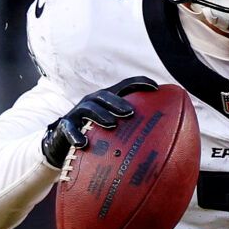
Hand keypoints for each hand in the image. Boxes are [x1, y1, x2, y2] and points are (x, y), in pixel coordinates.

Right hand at [40, 77, 158, 167]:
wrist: (64, 143)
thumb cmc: (96, 136)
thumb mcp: (115, 131)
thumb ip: (135, 131)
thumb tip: (165, 144)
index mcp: (107, 100)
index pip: (124, 86)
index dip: (139, 83)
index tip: (156, 88)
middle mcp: (92, 102)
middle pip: (105, 95)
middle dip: (118, 102)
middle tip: (131, 112)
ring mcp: (77, 113)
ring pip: (88, 109)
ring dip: (101, 115)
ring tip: (112, 124)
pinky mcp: (65, 126)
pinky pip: (69, 128)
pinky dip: (76, 135)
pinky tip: (84, 143)